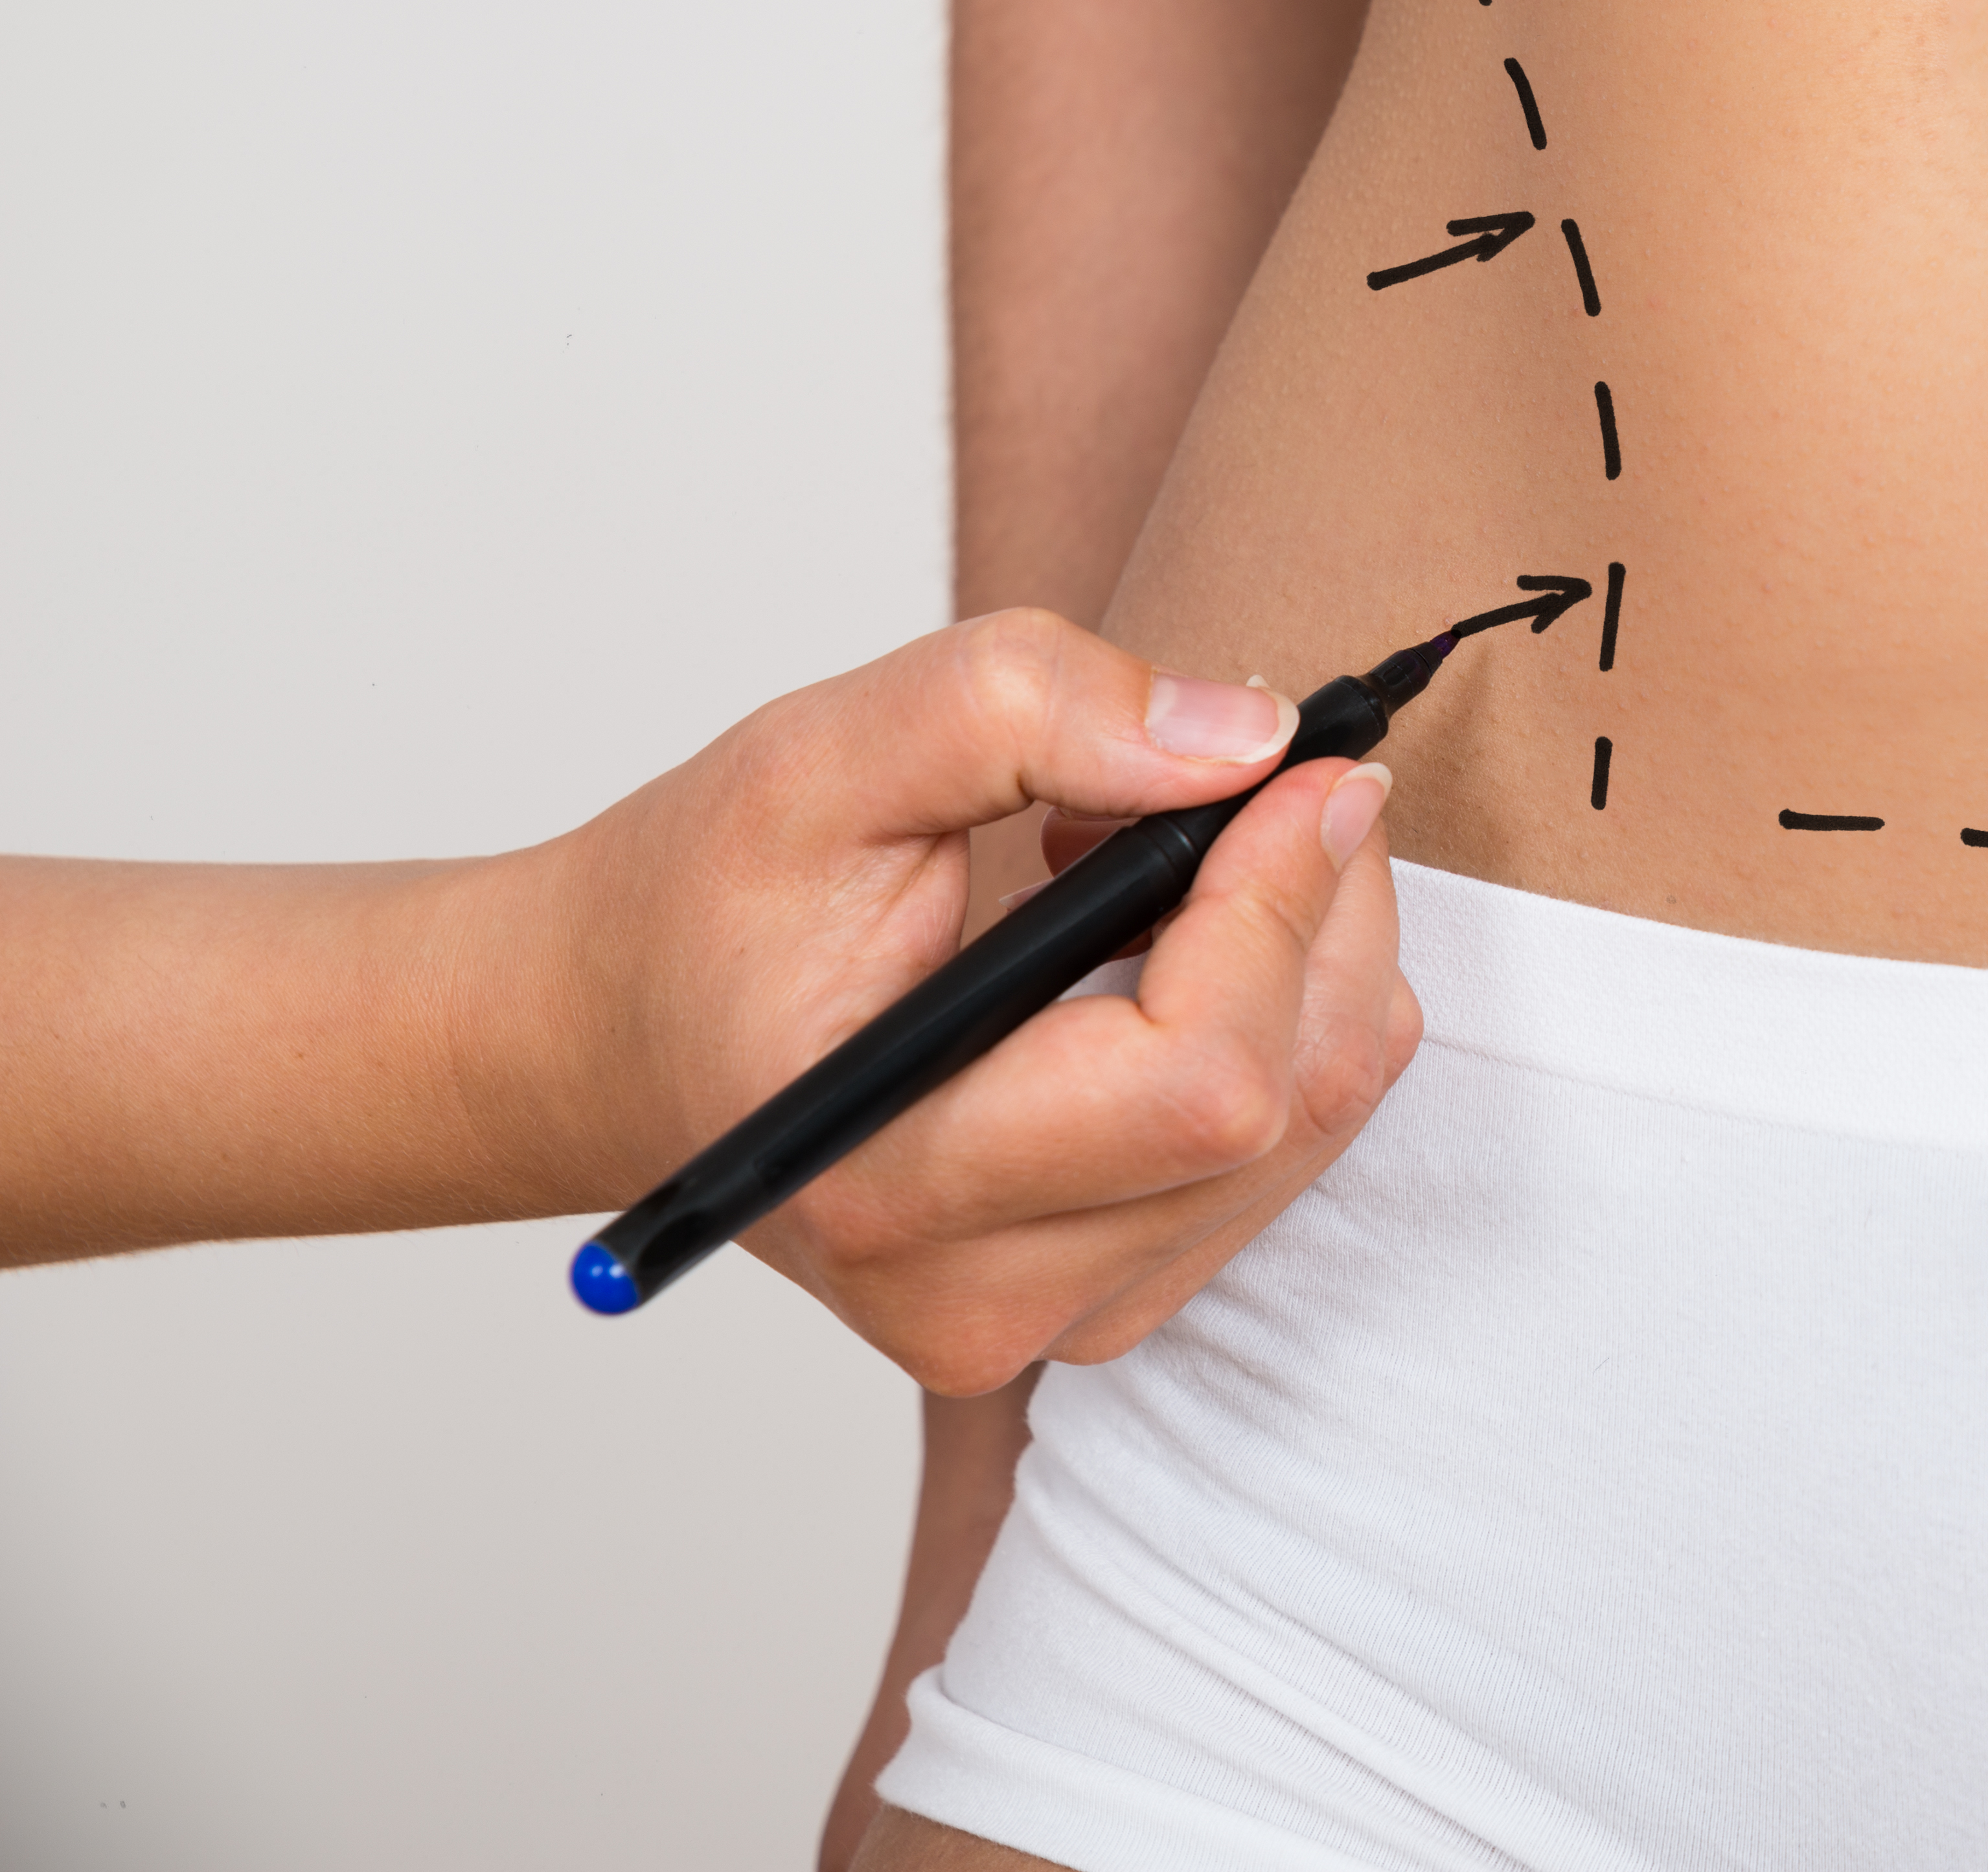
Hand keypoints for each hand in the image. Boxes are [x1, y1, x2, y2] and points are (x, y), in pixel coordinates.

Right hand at [525, 609, 1421, 1389]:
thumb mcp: (824, 755)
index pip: (1198, 1074)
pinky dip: (1282, 1014)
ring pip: (1316, 1121)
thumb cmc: (705, 905)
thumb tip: (1247, 736)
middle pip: (1285, 1101)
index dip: (1283, 901)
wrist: (623, 1037)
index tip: (1305, 764)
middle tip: (1264, 776)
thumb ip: (1028, 713)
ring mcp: (1060, 1316)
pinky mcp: (1118, 1290)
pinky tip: (1172, 945)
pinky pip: (1291, 1143)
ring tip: (1171, 859)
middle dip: (1322, 908)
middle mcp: (984, 1295)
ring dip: (1310, 955)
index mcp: (892, 1185)